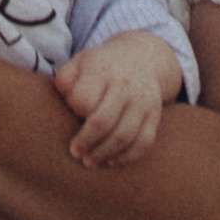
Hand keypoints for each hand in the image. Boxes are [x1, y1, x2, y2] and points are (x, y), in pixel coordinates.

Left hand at [54, 33, 177, 167]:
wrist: (142, 58)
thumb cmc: (101, 67)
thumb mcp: (80, 63)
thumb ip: (65, 80)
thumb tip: (64, 101)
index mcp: (102, 70)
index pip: (84, 100)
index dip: (74, 111)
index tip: (69, 115)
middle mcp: (125, 86)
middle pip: (103, 122)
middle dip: (86, 142)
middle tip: (75, 152)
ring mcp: (142, 101)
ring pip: (124, 136)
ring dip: (104, 154)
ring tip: (89, 161)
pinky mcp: (154, 116)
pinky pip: (144, 142)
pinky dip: (127, 157)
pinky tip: (111, 161)